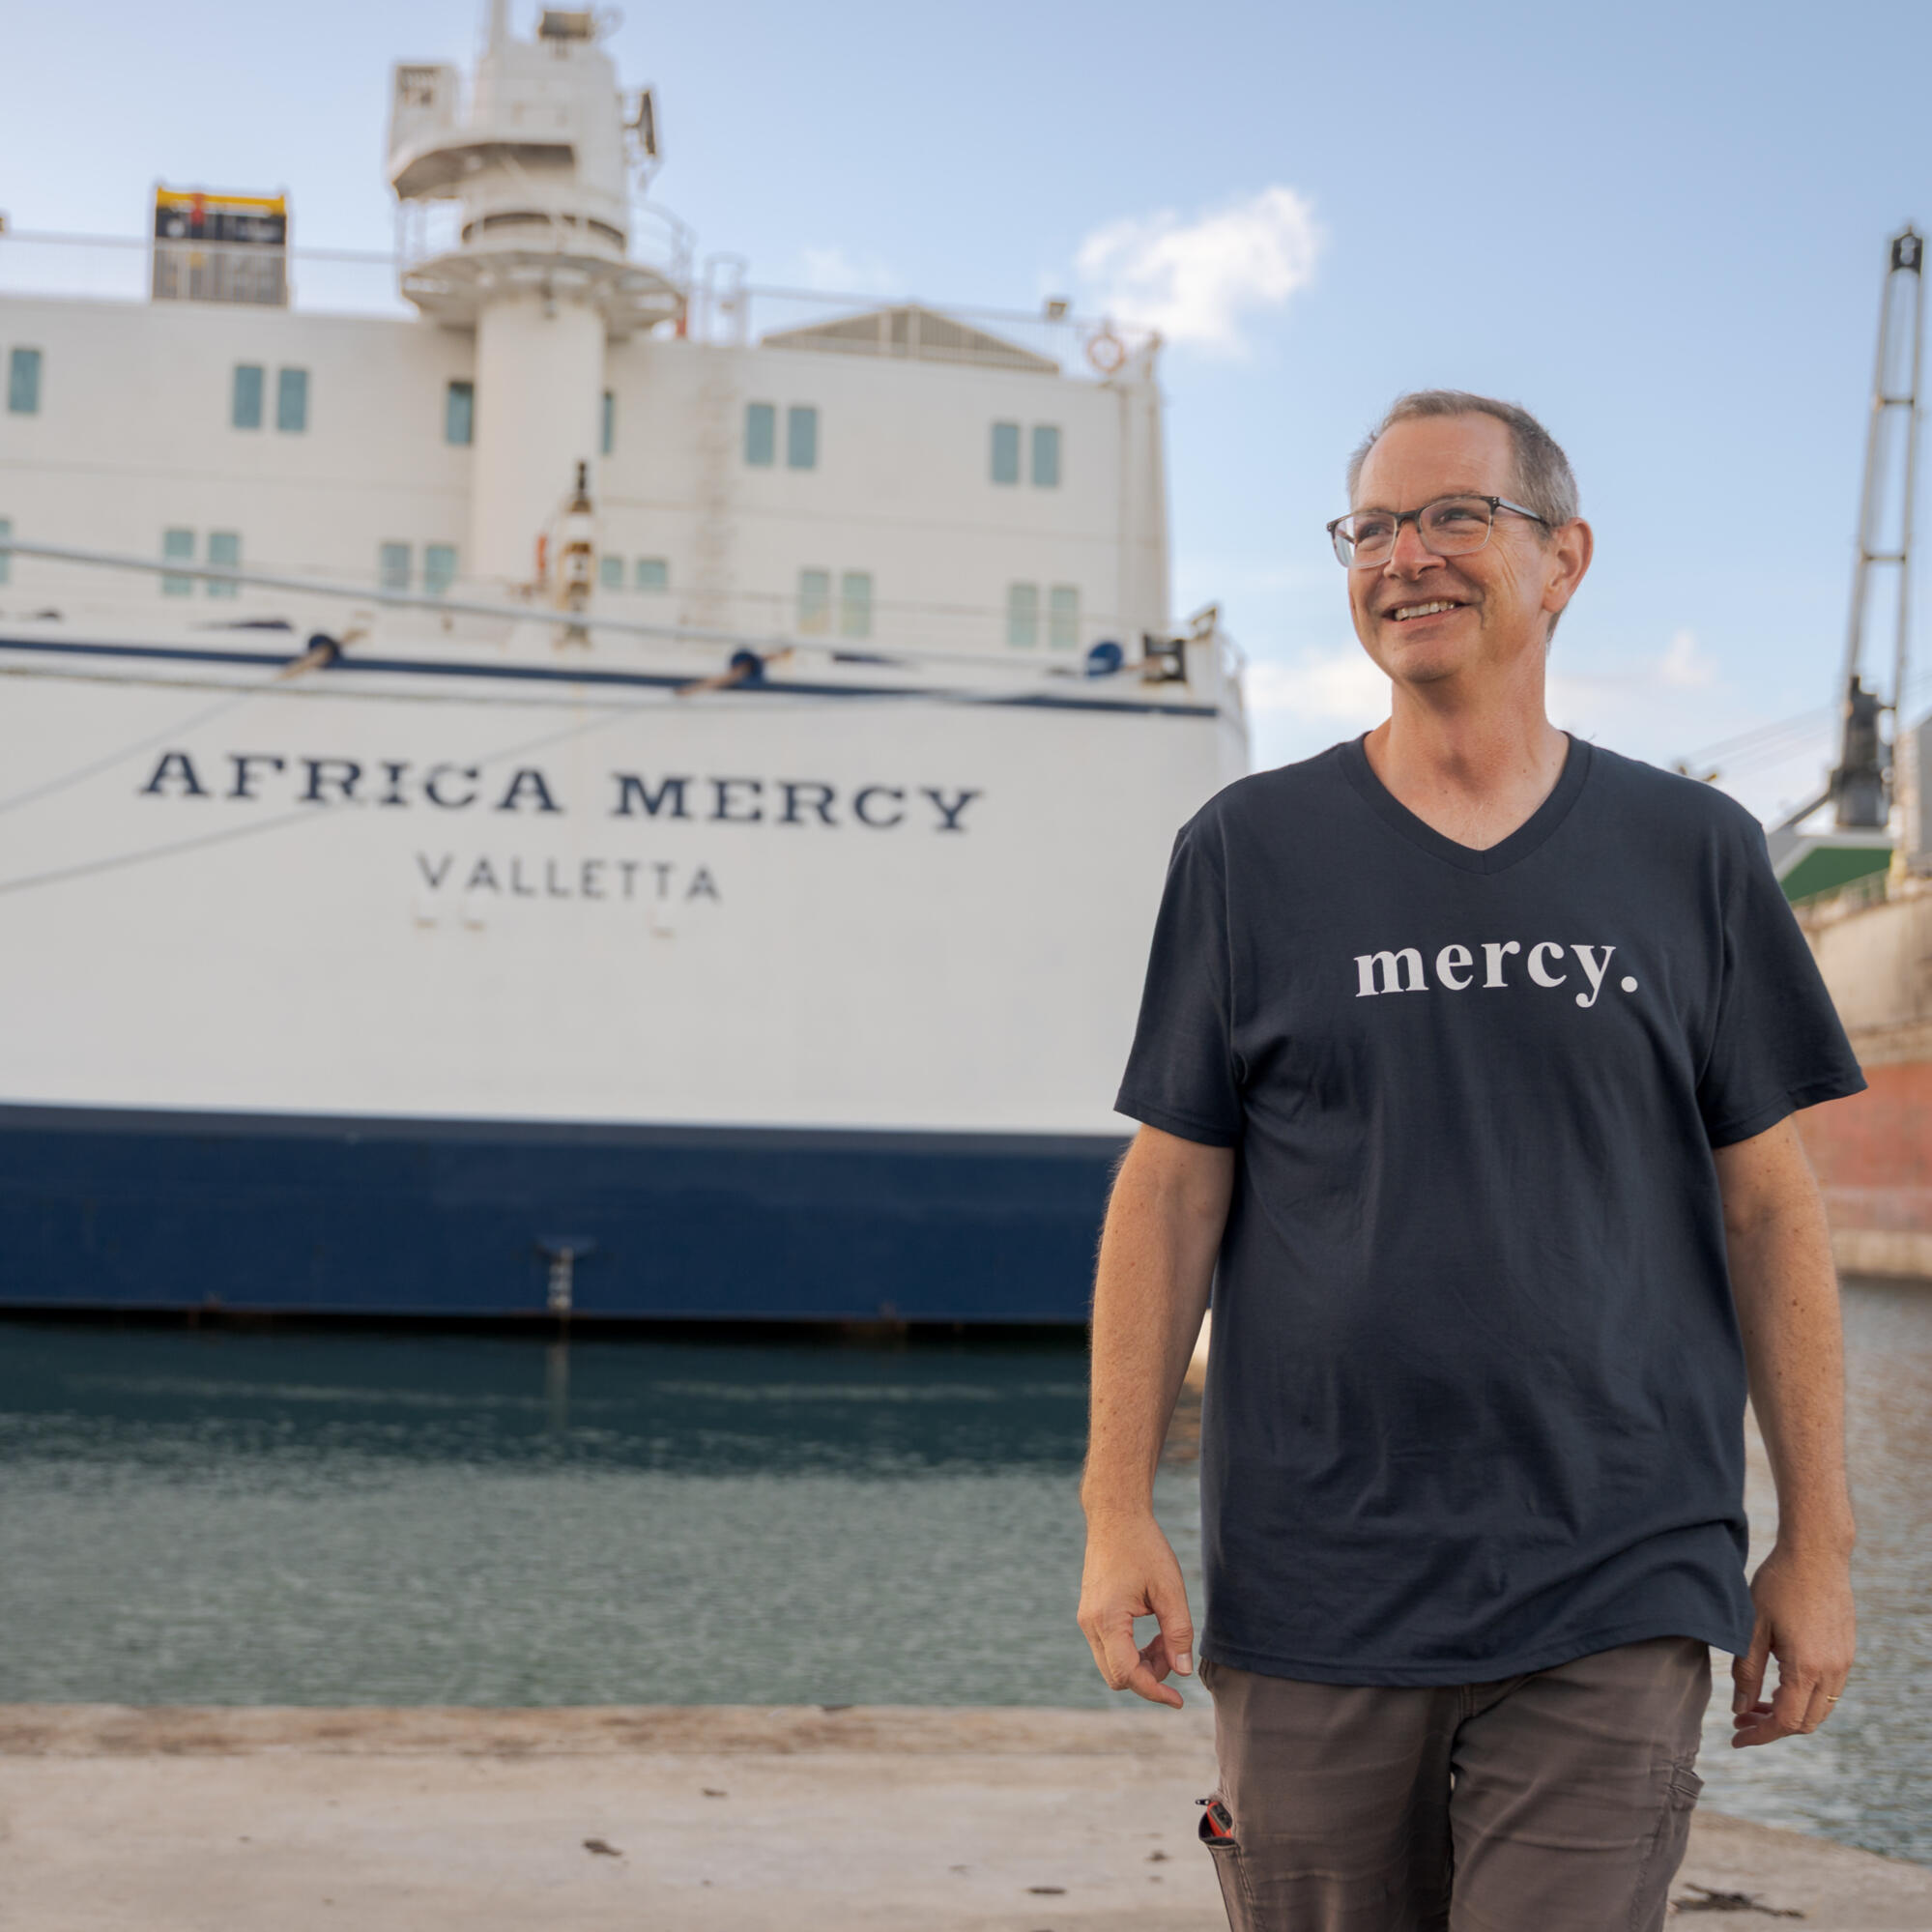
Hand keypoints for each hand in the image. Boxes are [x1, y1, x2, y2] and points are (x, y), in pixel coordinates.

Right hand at [1077, 1511, 1194, 1707]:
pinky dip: (1131, 1650)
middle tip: (1174, 1653)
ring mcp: (1086, 1619)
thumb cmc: (1144, 1547)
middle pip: (1116, 1676)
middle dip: (1149, 1677)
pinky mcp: (1090, 1613)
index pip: (1128, 1675)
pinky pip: (1109, 1647)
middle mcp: (1090, 1624)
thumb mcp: (1170, 1589)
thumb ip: (1177, 1632)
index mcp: (1107, 1619)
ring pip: (1112, 1663)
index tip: (1178, 1700)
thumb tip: (1182, 1672)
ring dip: (1141, 1663)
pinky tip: (1152, 1631)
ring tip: (1166, 1638)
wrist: (1115, 1515)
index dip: (1155, 1692)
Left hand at [1730, 1541, 1855, 1747]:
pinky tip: (1778, 1683)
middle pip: (1805, 1722)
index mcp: (1807, 1668)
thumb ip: (1746, 1671)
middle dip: (1772, 1727)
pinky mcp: (1846, 1653)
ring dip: (1789, 1713)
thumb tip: (1739, 1709)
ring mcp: (1844, 1663)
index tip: (1736, 1738)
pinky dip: (1804, 1697)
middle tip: (1741, 1719)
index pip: (1785, 1721)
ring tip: (1755, 1703)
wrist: (1816, 1554)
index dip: (1760, 1735)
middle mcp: (1832, 1672)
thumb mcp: (1751, 1627)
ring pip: (1819, 1709)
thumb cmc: (1778, 1584)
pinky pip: (1828, 1691)